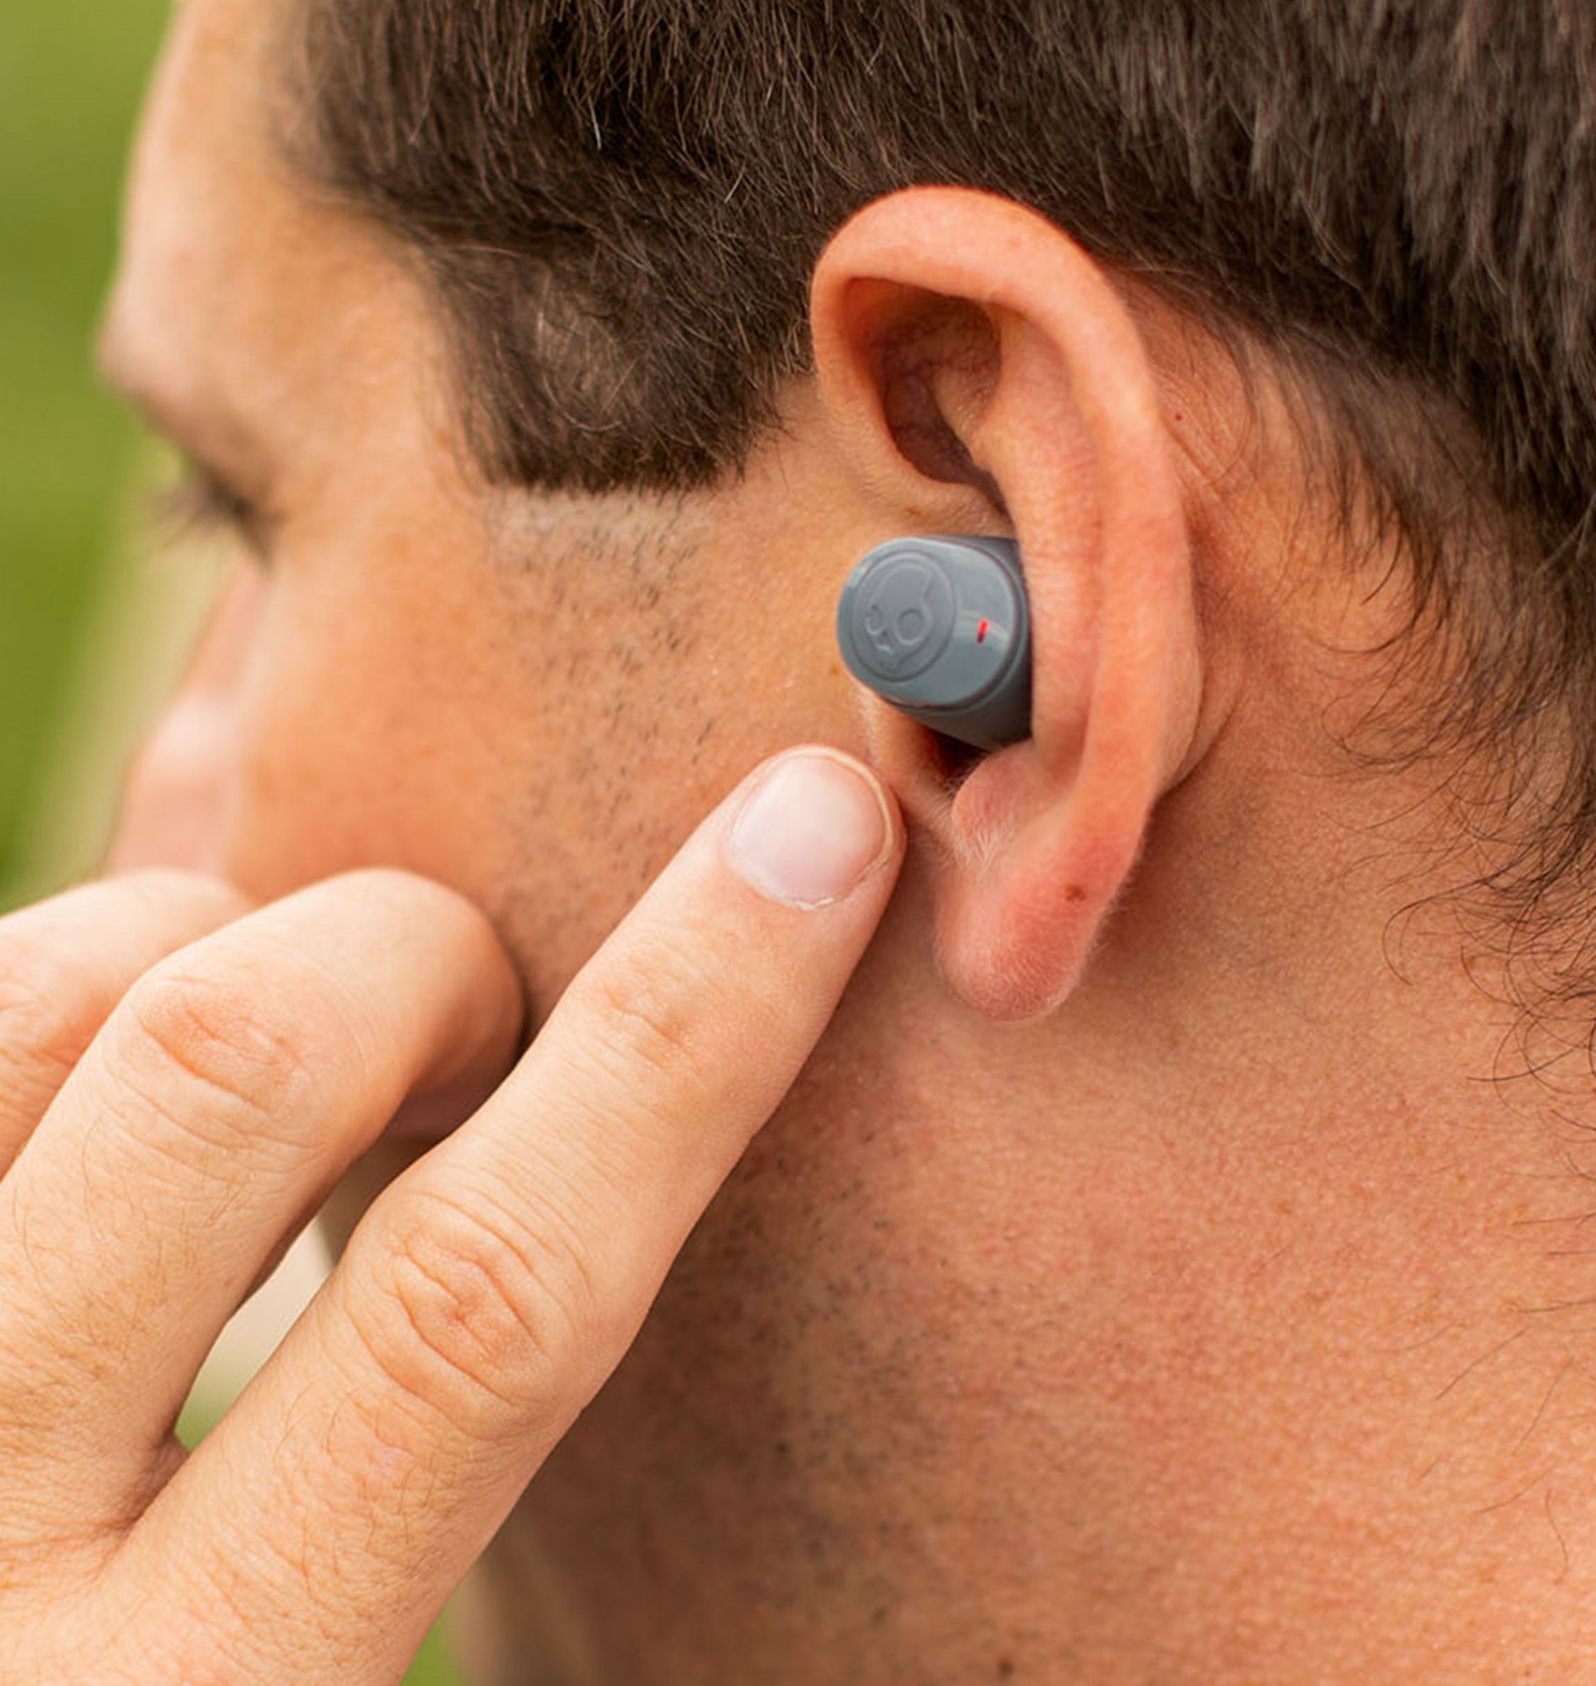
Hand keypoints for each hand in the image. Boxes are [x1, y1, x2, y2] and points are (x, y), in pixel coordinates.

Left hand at [0, 746, 901, 1683]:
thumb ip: (431, 1457)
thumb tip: (564, 1143)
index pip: (490, 1299)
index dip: (687, 1036)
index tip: (817, 840)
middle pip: (239, 1064)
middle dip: (428, 956)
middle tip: (479, 1009)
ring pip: (46, 989)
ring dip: (215, 943)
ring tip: (274, 1046)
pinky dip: (67, 994)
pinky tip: (104, 1104)